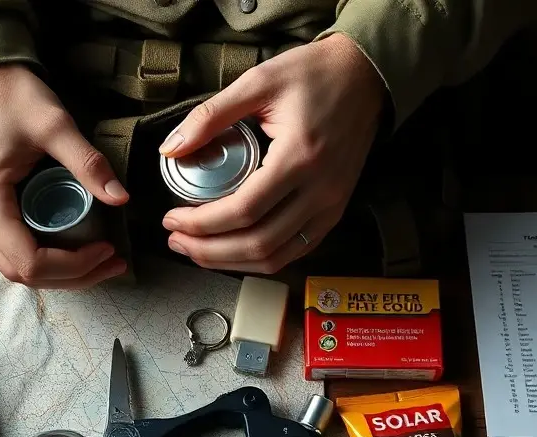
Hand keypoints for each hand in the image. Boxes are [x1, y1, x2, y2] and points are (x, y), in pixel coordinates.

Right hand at [0, 64, 129, 288]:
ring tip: (98, 259)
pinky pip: (8, 250)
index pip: (31, 263)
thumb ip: (88, 163)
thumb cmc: (9, 96)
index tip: (107, 248)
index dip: (74, 266)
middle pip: (23, 274)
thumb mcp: (55, 125)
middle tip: (112, 263)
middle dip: (72, 276)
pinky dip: (42, 257)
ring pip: (14, 268)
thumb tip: (121, 199)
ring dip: (58, 272)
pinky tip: (71, 247)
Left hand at [159, 34, 385, 273]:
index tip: (171, 218)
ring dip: (232, 261)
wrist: (366, 77)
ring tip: (197, 250)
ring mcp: (331, 206)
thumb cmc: (314, 75)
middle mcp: (320, 190)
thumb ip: (210, 116)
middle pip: (257, 243)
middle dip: (209, 249)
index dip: (201, 223)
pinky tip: (234, 252)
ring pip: (276, 256)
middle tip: (176, 240)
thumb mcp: (258, 82)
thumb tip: (170, 148)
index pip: (243, 210)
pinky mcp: (334, 211)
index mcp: (299, 157)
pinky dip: (261, 259)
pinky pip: (296, 251)